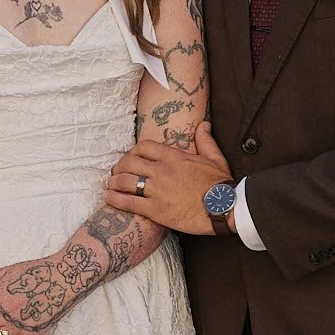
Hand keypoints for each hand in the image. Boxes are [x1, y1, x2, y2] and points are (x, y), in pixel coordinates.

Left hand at [105, 120, 230, 234]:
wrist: (225, 208)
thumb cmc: (221, 185)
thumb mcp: (215, 158)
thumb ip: (205, 140)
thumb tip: (204, 124)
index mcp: (174, 157)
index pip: (143, 146)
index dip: (132, 152)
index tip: (130, 159)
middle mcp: (162, 170)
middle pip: (129, 162)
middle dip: (119, 167)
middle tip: (116, 174)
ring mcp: (158, 190)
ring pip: (125, 181)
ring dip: (113, 182)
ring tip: (110, 186)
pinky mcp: (156, 210)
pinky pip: (128, 202)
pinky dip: (115, 199)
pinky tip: (109, 199)